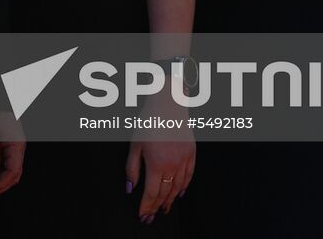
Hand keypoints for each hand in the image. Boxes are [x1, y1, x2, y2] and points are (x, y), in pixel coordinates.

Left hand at [0, 111, 24, 195]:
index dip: (1, 183)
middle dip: (2, 186)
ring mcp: (17, 148)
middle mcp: (19, 149)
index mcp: (16, 146)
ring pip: (14, 172)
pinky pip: (11, 165)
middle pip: (15, 175)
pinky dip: (4, 174)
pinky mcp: (12, 147)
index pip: (12, 172)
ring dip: (3, 181)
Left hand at [125, 100, 192, 221]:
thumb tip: (130, 187)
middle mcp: (172, 165)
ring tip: (164, 209)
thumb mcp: (134, 144)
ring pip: (178, 187)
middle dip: (157, 207)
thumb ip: (132, 168)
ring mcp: (184, 160)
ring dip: (170, 201)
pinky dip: (184, 187)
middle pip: (165, 193)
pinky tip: (179, 193)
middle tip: (152, 217)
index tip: (143, 215)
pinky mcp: (191, 154)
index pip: (151, 193)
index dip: (146, 206)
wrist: (168, 105)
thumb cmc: (149, 122)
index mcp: (156, 164)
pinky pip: (189, 176)